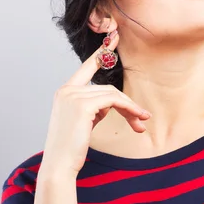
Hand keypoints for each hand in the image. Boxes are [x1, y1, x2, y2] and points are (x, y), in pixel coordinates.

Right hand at [40, 30, 150, 176]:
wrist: (59, 165)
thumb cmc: (71, 147)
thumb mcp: (83, 122)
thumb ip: (94, 108)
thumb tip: (109, 104)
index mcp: (65, 92)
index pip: (86, 67)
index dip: (101, 53)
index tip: (113, 38)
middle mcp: (67, 90)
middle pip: (107, 87)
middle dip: (127, 103)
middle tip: (143, 118)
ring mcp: (73, 96)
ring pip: (112, 94)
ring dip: (130, 108)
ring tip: (142, 122)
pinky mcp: (83, 105)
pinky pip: (113, 101)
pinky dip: (128, 108)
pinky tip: (136, 119)